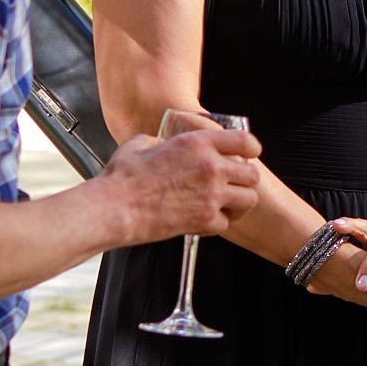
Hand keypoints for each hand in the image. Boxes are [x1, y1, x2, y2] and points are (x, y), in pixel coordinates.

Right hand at [94, 123, 260, 243]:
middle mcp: (210, 166)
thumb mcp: (141, 144)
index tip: (250, 155)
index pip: (244, 141)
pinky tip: (202, 221)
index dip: (251, 148)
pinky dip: (216, 225)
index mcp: (197, 143)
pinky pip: (226, 224)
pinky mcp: (205, 219)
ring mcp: (211, 194)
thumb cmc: (123, 178)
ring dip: (239, 204)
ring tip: (225, 206)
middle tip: (234, 186)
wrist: (115, 207)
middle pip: (252, 175)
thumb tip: (162, 143)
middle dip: (245, 182)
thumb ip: (160, 140)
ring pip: (249, 200)